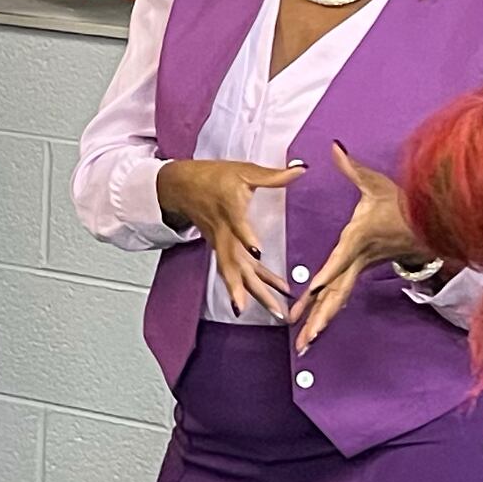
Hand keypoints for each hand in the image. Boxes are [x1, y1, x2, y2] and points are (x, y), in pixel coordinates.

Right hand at [154, 157, 305, 321]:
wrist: (180, 187)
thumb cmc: (211, 177)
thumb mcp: (244, 171)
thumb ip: (273, 175)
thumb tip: (302, 169)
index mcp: (228, 210)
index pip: (236, 226)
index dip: (245, 238)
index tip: (258, 251)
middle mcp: (224, 233)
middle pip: (233, 264)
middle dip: (250, 287)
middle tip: (271, 306)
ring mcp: (222, 244)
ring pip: (236, 274)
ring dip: (256, 294)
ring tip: (275, 312)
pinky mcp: (225, 249)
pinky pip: (240, 271)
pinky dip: (258, 284)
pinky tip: (275, 296)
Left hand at [292, 143, 424, 351]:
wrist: (431, 220)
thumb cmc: (402, 201)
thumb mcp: (375, 182)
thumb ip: (351, 167)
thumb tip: (335, 147)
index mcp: (359, 239)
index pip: (340, 259)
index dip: (326, 274)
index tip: (310, 291)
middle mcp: (358, 258)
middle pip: (337, 292)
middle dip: (318, 316)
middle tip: (301, 338)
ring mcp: (361, 267)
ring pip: (339, 298)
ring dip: (321, 321)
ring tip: (304, 344)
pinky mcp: (362, 270)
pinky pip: (342, 293)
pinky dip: (328, 310)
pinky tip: (315, 327)